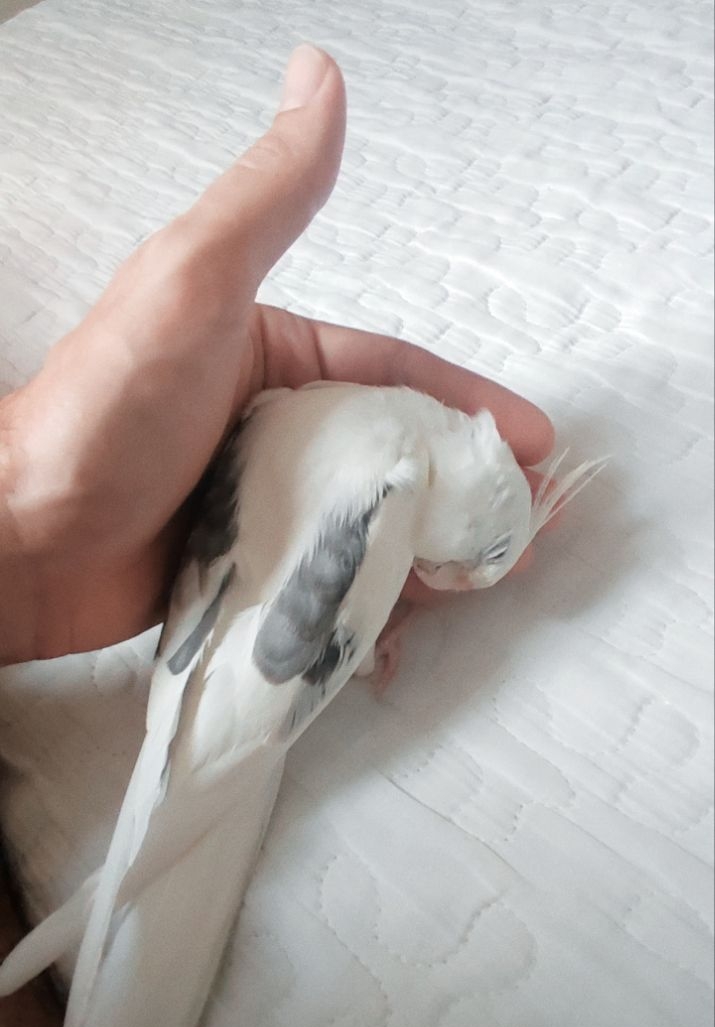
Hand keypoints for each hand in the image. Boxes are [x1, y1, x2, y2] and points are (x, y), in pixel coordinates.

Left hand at [0, 46, 552, 665]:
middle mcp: (272, 426)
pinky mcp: (245, 570)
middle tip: (525, 522)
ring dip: (433, 545)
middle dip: (465, 482)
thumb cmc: (101, 411)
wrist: (22, 541)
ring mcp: (261, 502)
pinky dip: (372, 597)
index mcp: (271, 356)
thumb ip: (267, 199)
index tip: (531, 442)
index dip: (468, 402)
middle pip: (393, 452)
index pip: (392, 371)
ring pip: (368, 520)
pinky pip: (326, 579)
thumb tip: (319, 78)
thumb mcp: (191, 285)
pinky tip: (412, 618)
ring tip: (490, 573)